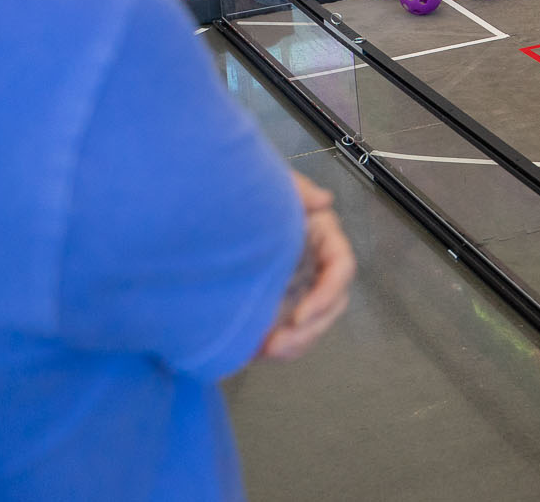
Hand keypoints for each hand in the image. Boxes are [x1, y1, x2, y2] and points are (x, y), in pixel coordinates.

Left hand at [258, 172, 355, 361]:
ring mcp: (297, 288)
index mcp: (320, 236)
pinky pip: (291, 333)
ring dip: (296, 343)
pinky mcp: (279, 307)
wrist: (198, 222)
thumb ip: (298, 189)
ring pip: (314, 323)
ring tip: (264, 352)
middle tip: (276, 344)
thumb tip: (325, 201)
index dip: (327, 294)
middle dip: (310, 328)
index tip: (298, 316)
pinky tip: (255, 350)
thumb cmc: (241, 201)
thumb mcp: (272, 187)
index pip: (341, 268)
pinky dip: (280, 347)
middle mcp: (315, 265)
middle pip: (332, 303)